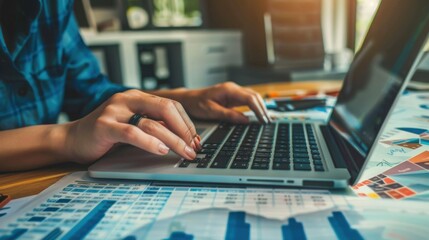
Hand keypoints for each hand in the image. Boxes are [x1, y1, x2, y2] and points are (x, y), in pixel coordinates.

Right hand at [65, 90, 200, 163]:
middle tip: (193, 148)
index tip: (196, 140)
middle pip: (166, 109)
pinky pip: (132, 132)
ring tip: (184, 152)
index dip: (187, 123)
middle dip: (184, 130)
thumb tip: (184, 138)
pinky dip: (149, 142)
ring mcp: (115, 110)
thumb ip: (153, 125)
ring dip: (173, 140)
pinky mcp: (104, 125)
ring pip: (152, 123)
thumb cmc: (106, 134)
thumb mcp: (134, 125)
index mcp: (138, 97)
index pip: (171, 105)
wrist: (72, 139)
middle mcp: (128, 99)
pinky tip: (161, 150)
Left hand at [180, 82, 270, 123]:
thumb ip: (229, 115)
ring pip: (252, 98)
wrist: (188, 100)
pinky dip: (254, 107)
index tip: (263, 119)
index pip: (250, 98)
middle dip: (263, 109)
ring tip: (265, 119)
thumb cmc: (197, 104)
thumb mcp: (211, 111)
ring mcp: (233, 92)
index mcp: (228, 90)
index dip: (259, 109)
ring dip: (260, 107)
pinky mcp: (232, 97)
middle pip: (254, 96)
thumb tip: (245, 120)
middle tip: (267, 121)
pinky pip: (247, 101)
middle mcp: (233, 89)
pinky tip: (258, 114)